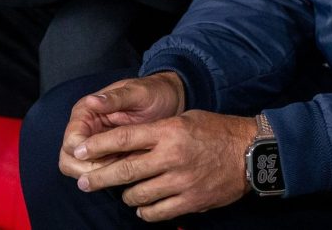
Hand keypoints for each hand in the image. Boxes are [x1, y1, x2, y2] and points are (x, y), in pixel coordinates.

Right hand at [60, 73, 186, 172]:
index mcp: (86, 112)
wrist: (171, 101)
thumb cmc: (153, 93)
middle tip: (119, 166)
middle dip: (90, 170)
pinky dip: (110, 176)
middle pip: (69, 160)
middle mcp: (84, 129)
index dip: (86, 154)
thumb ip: (115, 99)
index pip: (71, 142)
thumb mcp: (138, 93)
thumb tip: (91, 101)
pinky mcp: (105, 155)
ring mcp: (94, 144)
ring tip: (127, 167)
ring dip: (99, 175)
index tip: (111, 155)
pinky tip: (130, 170)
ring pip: (80, 170)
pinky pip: (97, 173)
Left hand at [72, 110, 255, 221]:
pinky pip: (157, 212)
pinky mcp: (190, 201)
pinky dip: (145, 211)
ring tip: (125, 191)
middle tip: (84, 182)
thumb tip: (126, 144)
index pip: (124, 138)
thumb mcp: (186, 119)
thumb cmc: (217, 131)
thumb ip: (157, 132)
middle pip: (124, 170)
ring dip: (127, 195)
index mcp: (169, 131)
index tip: (79, 150)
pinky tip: (143, 206)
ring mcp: (181, 181)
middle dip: (98, 178)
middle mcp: (171, 156)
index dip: (98, 145)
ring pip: (138, 195)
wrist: (251, 153)